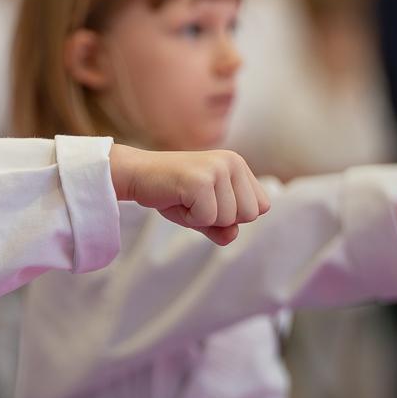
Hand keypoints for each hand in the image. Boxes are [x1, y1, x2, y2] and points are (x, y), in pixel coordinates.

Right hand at [111, 146, 268, 244]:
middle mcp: (232, 162)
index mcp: (238, 164)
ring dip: (203, 219)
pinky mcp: (201, 180)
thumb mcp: (203, 213)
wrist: (136, 175)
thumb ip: (223, 227)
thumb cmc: (171, 193)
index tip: (208, 202)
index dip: (234, 215)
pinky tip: (177, 200)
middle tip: (195, 203)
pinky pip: (208, 219)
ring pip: (229, 219)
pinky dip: (190, 219)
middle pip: (250, 215)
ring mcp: (217, 169)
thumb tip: (233, 235)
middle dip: (221, 219)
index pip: (261, 207)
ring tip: (185, 200)